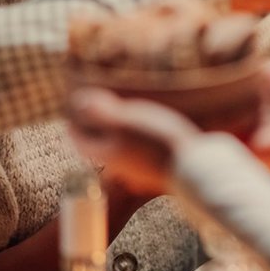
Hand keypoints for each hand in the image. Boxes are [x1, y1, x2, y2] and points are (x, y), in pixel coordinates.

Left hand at [66, 88, 201, 196]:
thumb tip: (77, 101)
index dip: (73, 117)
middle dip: (94, 124)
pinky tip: (149, 128)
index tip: (75, 100)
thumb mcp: (125, 121)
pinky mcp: (158, 169)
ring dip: (116, 131)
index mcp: (106, 153)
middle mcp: (119, 166)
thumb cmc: (158, 141)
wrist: (195, 168)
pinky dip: (136, 139)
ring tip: (122, 111)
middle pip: (96, 143)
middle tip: (96, 103)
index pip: (76, 136)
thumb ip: (99, 112)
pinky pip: (139, 152)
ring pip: (118, 148)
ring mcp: (139, 170)